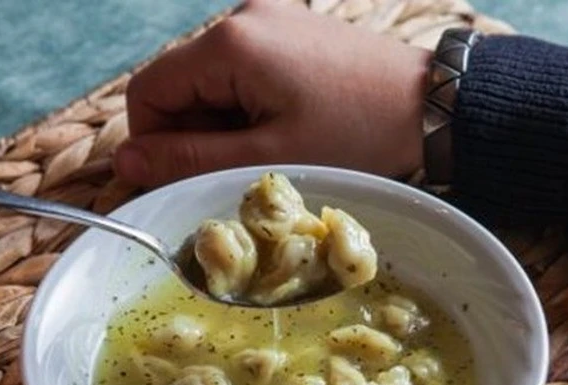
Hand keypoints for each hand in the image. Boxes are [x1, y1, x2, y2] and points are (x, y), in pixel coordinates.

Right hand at [114, 0, 430, 186]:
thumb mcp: (268, 159)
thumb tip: (129, 162)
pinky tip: (289, 134)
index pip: (147, 92)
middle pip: (180, 87)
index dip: (152, 144)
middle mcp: (244, 19)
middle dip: (194, 137)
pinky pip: (245, 76)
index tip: (179, 181)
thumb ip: (191, 160)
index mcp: (230, 43)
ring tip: (273, 155)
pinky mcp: (294, 34)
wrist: (438, 109)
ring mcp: (272, 22)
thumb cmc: (360, 137)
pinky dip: (251, 111)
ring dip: (225, 129)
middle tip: (238, 174)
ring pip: (212, 86)